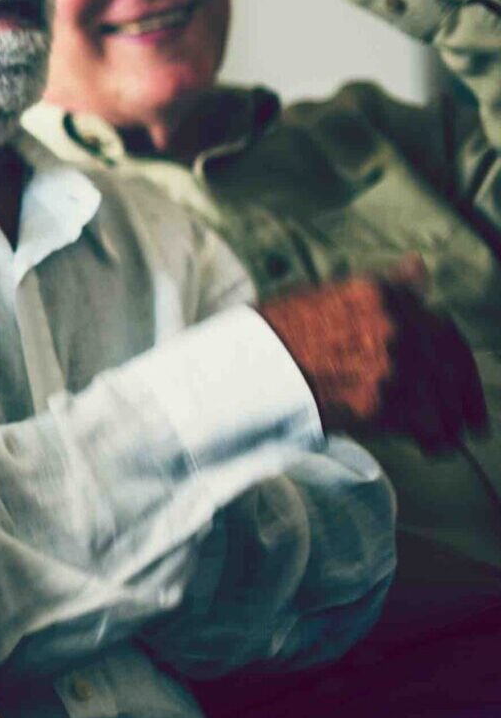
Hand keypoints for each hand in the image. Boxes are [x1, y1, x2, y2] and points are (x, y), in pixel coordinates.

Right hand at [256, 261, 487, 450]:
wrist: (245, 368)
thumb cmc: (276, 333)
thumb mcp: (329, 294)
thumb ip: (383, 287)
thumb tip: (419, 268)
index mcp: (385, 296)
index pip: (443, 329)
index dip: (457, 359)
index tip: (462, 377)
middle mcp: (397, 327)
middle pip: (453, 366)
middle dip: (467, 396)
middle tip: (473, 419)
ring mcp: (392, 366)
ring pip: (446, 399)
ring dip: (452, 422)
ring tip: (451, 437)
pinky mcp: (382, 404)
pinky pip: (427, 426)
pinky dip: (435, 440)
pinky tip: (434, 449)